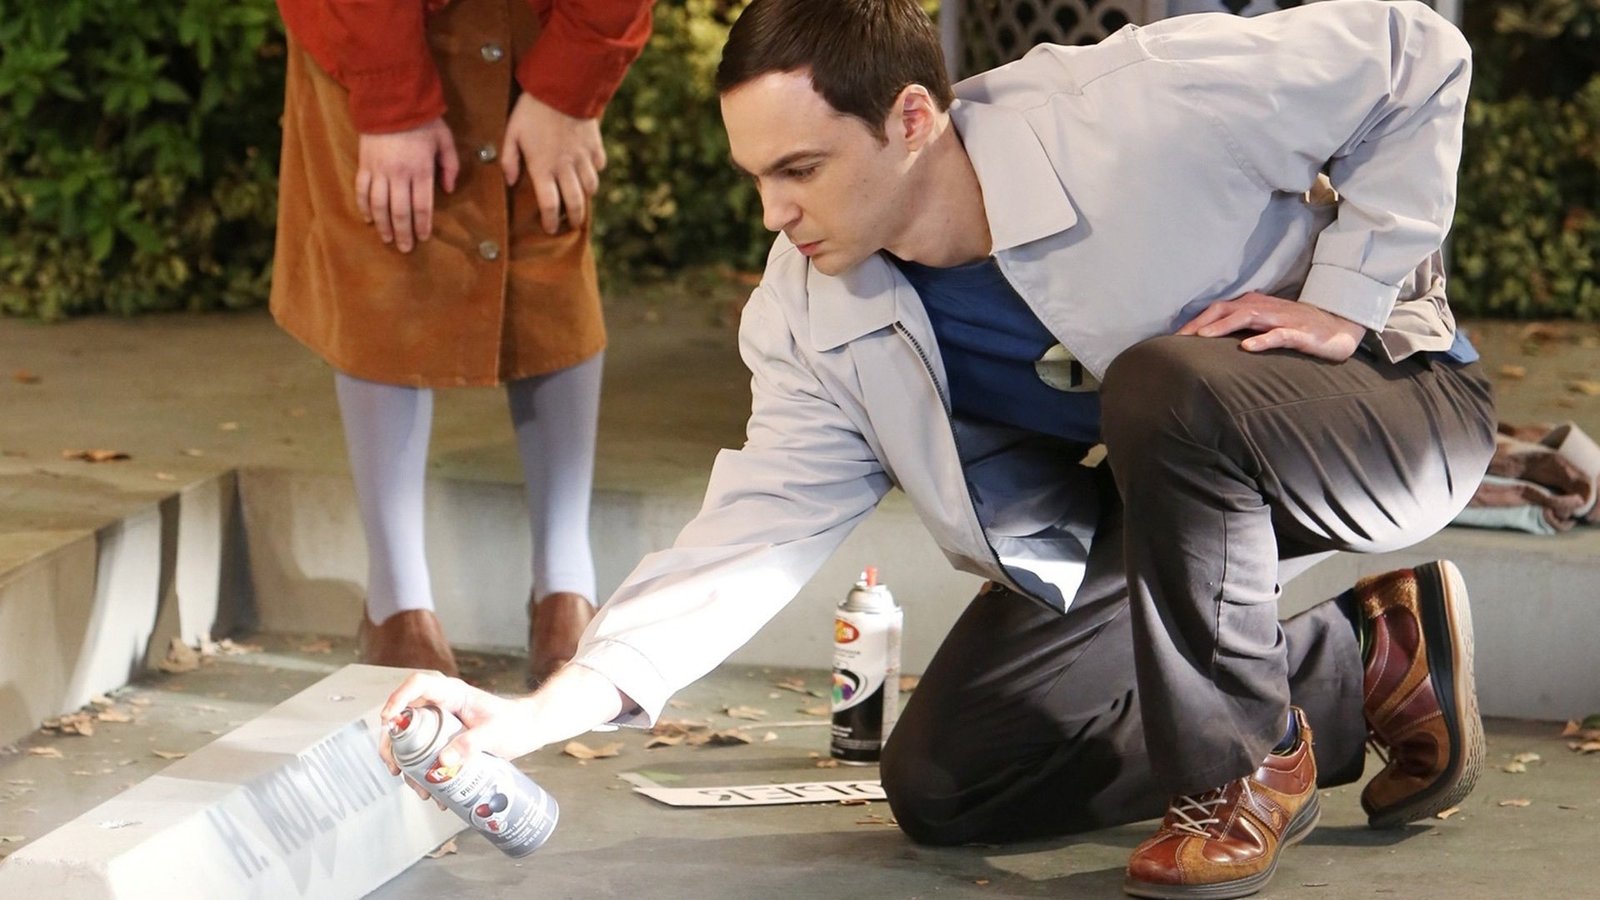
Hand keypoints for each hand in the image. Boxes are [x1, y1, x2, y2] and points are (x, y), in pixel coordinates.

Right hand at [355, 118, 459, 252]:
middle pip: (400, 211)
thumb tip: (449, 190)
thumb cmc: (422, 120)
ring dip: (383, 225)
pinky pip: (361, 190)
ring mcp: (379, 170)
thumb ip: (450, 165)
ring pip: (379, 205)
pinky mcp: (364, 164)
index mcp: (421, 170)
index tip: (424, 237)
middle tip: (405, 248)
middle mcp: (399, 174)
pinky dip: (364, 206)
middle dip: (403, 232)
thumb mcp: (445, 139)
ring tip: (387, 239)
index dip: (423, 225)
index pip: (422, 205)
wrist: (390, 99)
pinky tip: (368, 219)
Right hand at [377, 665, 625, 798]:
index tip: (389, 720)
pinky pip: (426, 754)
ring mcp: (442, 724)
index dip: (398, 698)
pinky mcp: (446, 740)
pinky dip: (424, 773)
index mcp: (452, 693)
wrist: (529, 730)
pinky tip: (433, 793)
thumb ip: (472, 744)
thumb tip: (444, 761)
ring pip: (412, 740)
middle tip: (394, 767)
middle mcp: (442, 706)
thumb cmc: (515, 724)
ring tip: (418, 789)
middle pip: (405, 717)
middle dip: (394, 744)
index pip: (418, 684)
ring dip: (408, 765)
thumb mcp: (495, 734)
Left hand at [500, 92, 605, 234]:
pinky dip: (594, 171)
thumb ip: (508, 159)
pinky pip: (599, 165)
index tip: (550, 228)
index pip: (549, 204)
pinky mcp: (595, 145)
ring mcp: (583, 157)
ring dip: (586, 196)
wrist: (562, 86)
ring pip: (591, 187)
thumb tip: (509, 182)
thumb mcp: (512, 132)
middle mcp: (566, 167)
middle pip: (575, 203)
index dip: (550, 220)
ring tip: (581, 199)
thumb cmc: (531, 110)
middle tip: (572, 225)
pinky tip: (588, 170)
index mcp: (543, 167)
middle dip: (574, 219)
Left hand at [1176, 291, 1366, 361]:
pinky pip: (1278, 335)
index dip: (1195, 321)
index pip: (1217, 309)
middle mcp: (1264, 308)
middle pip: (1226, 308)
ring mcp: (1282, 319)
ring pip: (1247, 317)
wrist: (1339, 327)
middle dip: (1201, 322)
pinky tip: (1246, 348)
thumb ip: (1241, 330)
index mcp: (1253, 305)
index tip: (1174, 338)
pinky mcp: (1300, 333)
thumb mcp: (1265, 326)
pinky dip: (1261, 340)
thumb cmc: (1297, 328)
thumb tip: (1210, 343)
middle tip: (1179, 338)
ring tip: (1202, 337)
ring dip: (1223, 326)